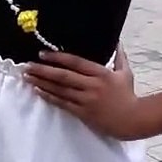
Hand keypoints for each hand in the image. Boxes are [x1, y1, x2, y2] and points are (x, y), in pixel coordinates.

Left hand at [23, 47, 144, 139]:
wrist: (133, 120)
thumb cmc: (128, 95)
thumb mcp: (125, 73)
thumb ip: (119, 56)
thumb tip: (117, 41)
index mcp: (101, 73)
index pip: (75, 62)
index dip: (58, 57)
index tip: (42, 54)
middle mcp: (92, 85)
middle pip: (63, 76)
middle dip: (43, 70)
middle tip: (27, 65)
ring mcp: (86, 100)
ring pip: (60, 90)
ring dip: (42, 83)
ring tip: (27, 77)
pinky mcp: (83, 113)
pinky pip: (63, 104)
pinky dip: (49, 97)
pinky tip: (38, 91)